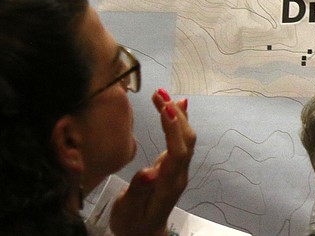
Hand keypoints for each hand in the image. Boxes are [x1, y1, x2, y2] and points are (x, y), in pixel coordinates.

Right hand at [109, 89, 195, 235]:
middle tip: (159, 93)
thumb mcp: (129, 210)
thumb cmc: (133, 224)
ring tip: (163, 95)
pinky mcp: (174, 167)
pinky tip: (175, 108)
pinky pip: (181, 140)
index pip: (177, 151)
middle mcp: (179, 174)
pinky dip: (178, 122)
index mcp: (169, 183)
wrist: (144, 235)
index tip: (165, 108)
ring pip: (185, 138)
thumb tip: (150, 171)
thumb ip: (139, 190)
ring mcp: (178, 170)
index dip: (174, 129)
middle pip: (185, 140)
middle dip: (175, 114)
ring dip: (177, 115)